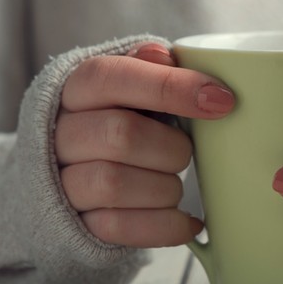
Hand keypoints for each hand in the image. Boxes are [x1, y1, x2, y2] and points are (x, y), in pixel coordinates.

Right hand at [55, 43, 234, 247]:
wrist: (68, 177)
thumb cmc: (117, 120)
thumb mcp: (130, 88)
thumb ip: (149, 69)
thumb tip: (166, 55)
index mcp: (76, 89)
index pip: (113, 77)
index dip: (171, 87)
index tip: (222, 100)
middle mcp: (60, 133)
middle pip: (120, 134)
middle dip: (171, 147)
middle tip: (187, 153)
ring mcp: (61, 181)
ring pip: (116, 184)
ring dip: (164, 187)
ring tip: (174, 183)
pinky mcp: (74, 224)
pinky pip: (119, 228)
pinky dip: (164, 226)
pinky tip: (186, 220)